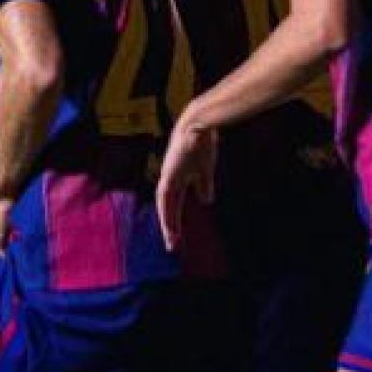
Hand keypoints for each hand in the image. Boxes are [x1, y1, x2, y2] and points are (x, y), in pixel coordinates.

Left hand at [156, 120, 216, 251]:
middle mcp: (169, 178)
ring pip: (164, 206)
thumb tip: (206, 201)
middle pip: (167, 207)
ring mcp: (167, 176)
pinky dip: (168, 213)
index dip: (175, 218)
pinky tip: (170, 226)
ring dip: (168, 224)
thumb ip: (204, 185)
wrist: (199, 126)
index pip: (174, 202)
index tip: (178, 234)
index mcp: (178, 177)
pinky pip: (166, 199)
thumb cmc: (203, 143)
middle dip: (170, 226)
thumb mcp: (205, 170)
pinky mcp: (169, 175)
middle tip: (173, 245)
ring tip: (172, 241)